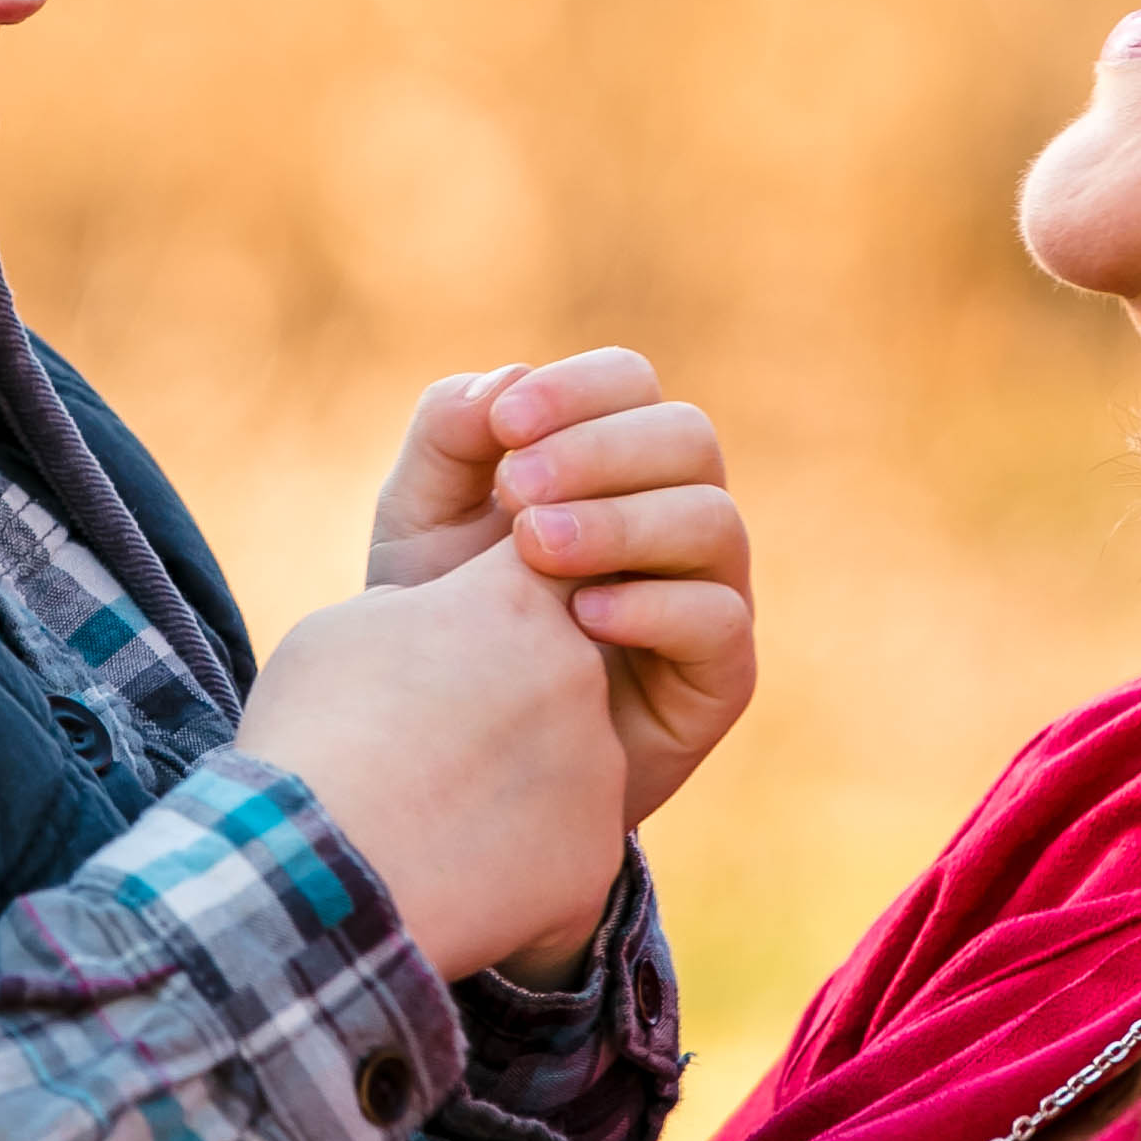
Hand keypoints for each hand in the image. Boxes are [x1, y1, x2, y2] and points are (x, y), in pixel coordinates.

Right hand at [234, 540, 628, 984]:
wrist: (314, 870)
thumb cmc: (311, 737)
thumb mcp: (340, 633)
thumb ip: (414, 614)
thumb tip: (436, 622)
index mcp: (512, 603)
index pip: (545, 568)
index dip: (502, 603)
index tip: (462, 638)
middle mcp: (575, 671)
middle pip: (558, 673)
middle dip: (504, 704)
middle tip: (431, 747)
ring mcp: (597, 764)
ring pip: (565, 763)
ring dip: (511, 782)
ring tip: (433, 817)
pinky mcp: (598, 850)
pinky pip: (566, 845)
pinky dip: (518, 859)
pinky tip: (456, 873)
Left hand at [366, 347, 755, 835]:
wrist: (451, 760)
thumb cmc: (440, 627)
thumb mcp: (420, 527)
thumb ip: (449, 442)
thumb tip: (506, 380)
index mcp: (609, 461)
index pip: (630, 383)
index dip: (576, 391)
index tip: (506, 427)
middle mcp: (672, 512)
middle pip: (687, 437)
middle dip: (600, 451)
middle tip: (518, 491)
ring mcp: (706, 591)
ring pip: (711, 519)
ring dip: (622, 522)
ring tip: (534, 550)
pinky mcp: (720, 675)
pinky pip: (720, 619)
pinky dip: (653, 606)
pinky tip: (580, 619)